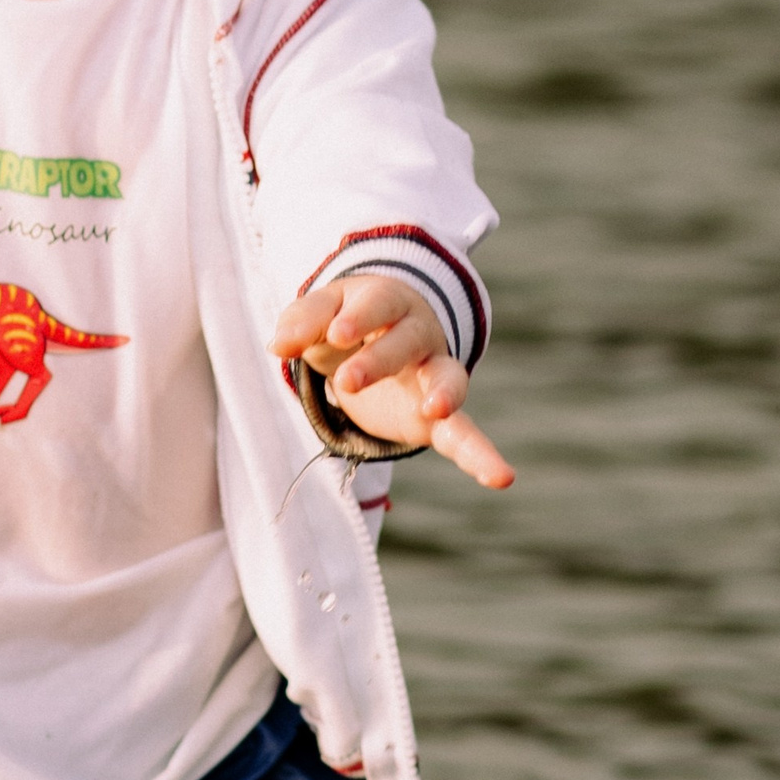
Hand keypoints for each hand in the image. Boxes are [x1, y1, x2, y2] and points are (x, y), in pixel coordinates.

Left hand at [269, 274, 513, 489]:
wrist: (380, 333)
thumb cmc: (345, 320)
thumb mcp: (320, 314)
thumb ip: (301, 324)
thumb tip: (277, 345)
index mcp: (386, 301)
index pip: (377, 303)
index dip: (358, 318)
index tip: (336, 334)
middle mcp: (418, 334)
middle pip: (406, 342)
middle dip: (378, 360)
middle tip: (347, 381)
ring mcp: (434, 373)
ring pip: (447, 378)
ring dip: (444, 392)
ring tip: (436, 410)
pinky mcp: (438, 417)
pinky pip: (465, 433)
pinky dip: (481, 455)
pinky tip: (502, 477)